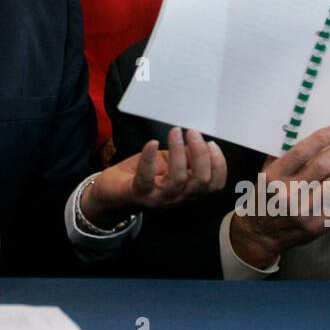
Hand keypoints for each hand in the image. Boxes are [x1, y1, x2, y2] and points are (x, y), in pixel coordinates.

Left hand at [83, 127, 226, 224]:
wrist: (110, 193)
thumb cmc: (143, 175)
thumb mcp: (169, 164)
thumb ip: (185, 158)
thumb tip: (198, 141)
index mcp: (189, 190)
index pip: (214, 185)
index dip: (219, 165)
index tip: (212, 143)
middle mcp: (178, 197)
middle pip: (200, 181)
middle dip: (201, 154)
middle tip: (192, 132)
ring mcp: (158, 198)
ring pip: (178, 180)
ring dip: (179, 152)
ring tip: (175, 131)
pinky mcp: (138, 193)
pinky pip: (146, 177)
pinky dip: (150, 158)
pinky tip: (152, 143)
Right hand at [227, 125, 329, 268]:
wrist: (261, 234)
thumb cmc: (265, 197)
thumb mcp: (265, 174)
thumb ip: (283, 156)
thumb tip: (310, 138)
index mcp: (273, 177)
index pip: (300, 153)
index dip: (321, 139)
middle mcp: (288, 194)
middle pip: (322, 167)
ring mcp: (304, 212)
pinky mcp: (317, 226)